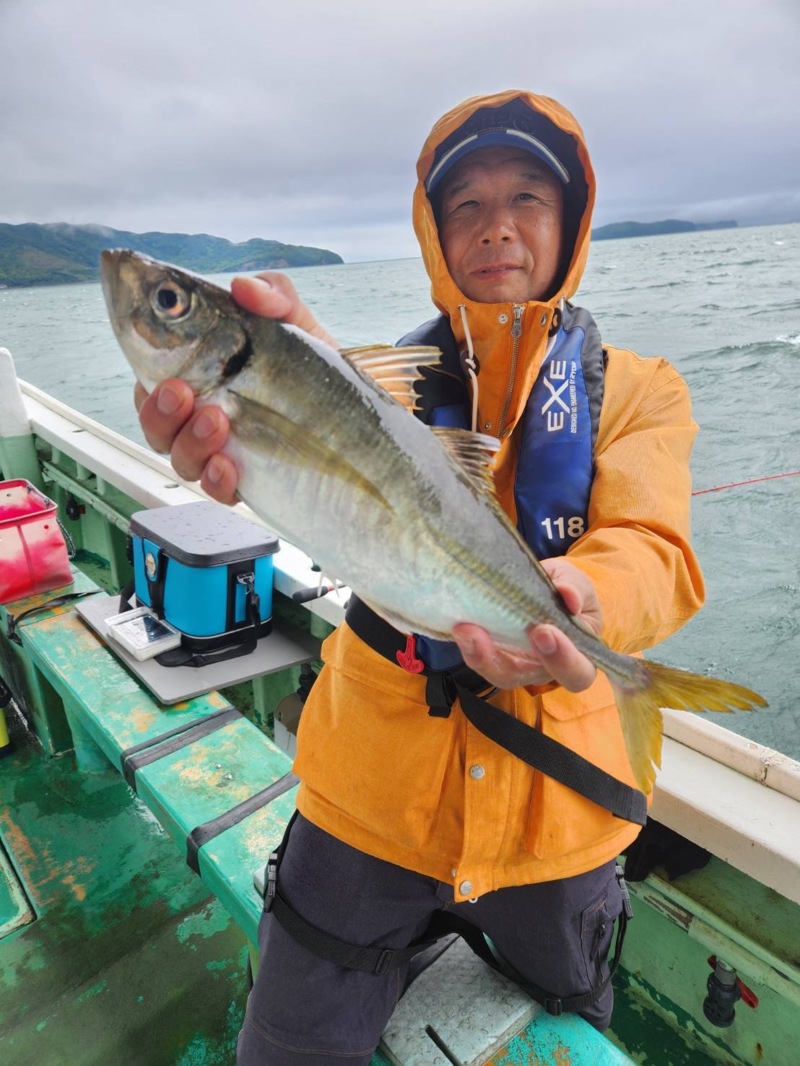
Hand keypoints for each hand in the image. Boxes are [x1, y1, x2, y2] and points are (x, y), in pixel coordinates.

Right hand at [135, 272, 338, 502]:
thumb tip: (244, 287)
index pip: (152, 372)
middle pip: (154, 420)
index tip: (161, 363)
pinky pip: (216, 490)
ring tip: (216, 421)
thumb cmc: (315, 369)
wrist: (360, 417)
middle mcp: (200, 413)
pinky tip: (228, 467)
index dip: (144, 368)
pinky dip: (216, 480)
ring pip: (178, 456)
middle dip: (158, 410)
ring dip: (188, 442)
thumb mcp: (297, 324)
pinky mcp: (245, 481)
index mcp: (200, 372)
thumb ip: (273, 297)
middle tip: (181, 392)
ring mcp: (220, 449)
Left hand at [452, 558, 601, 691]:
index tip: (543, 632)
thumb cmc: (567, 590)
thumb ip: (573, 587)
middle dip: (502, 661)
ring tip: (463, 629)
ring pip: (497, 672)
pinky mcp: (494, 653)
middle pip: (525, 678)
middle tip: (481, 635)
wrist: (545, 587)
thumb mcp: (575, 581)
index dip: (562, 661)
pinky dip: (469, 644)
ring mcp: (518, 665)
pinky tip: (459, 626)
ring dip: (478, 655)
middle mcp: (546, 668)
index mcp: (579, 655)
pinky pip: (481, 658)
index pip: (576, 672)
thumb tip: (567, 595)